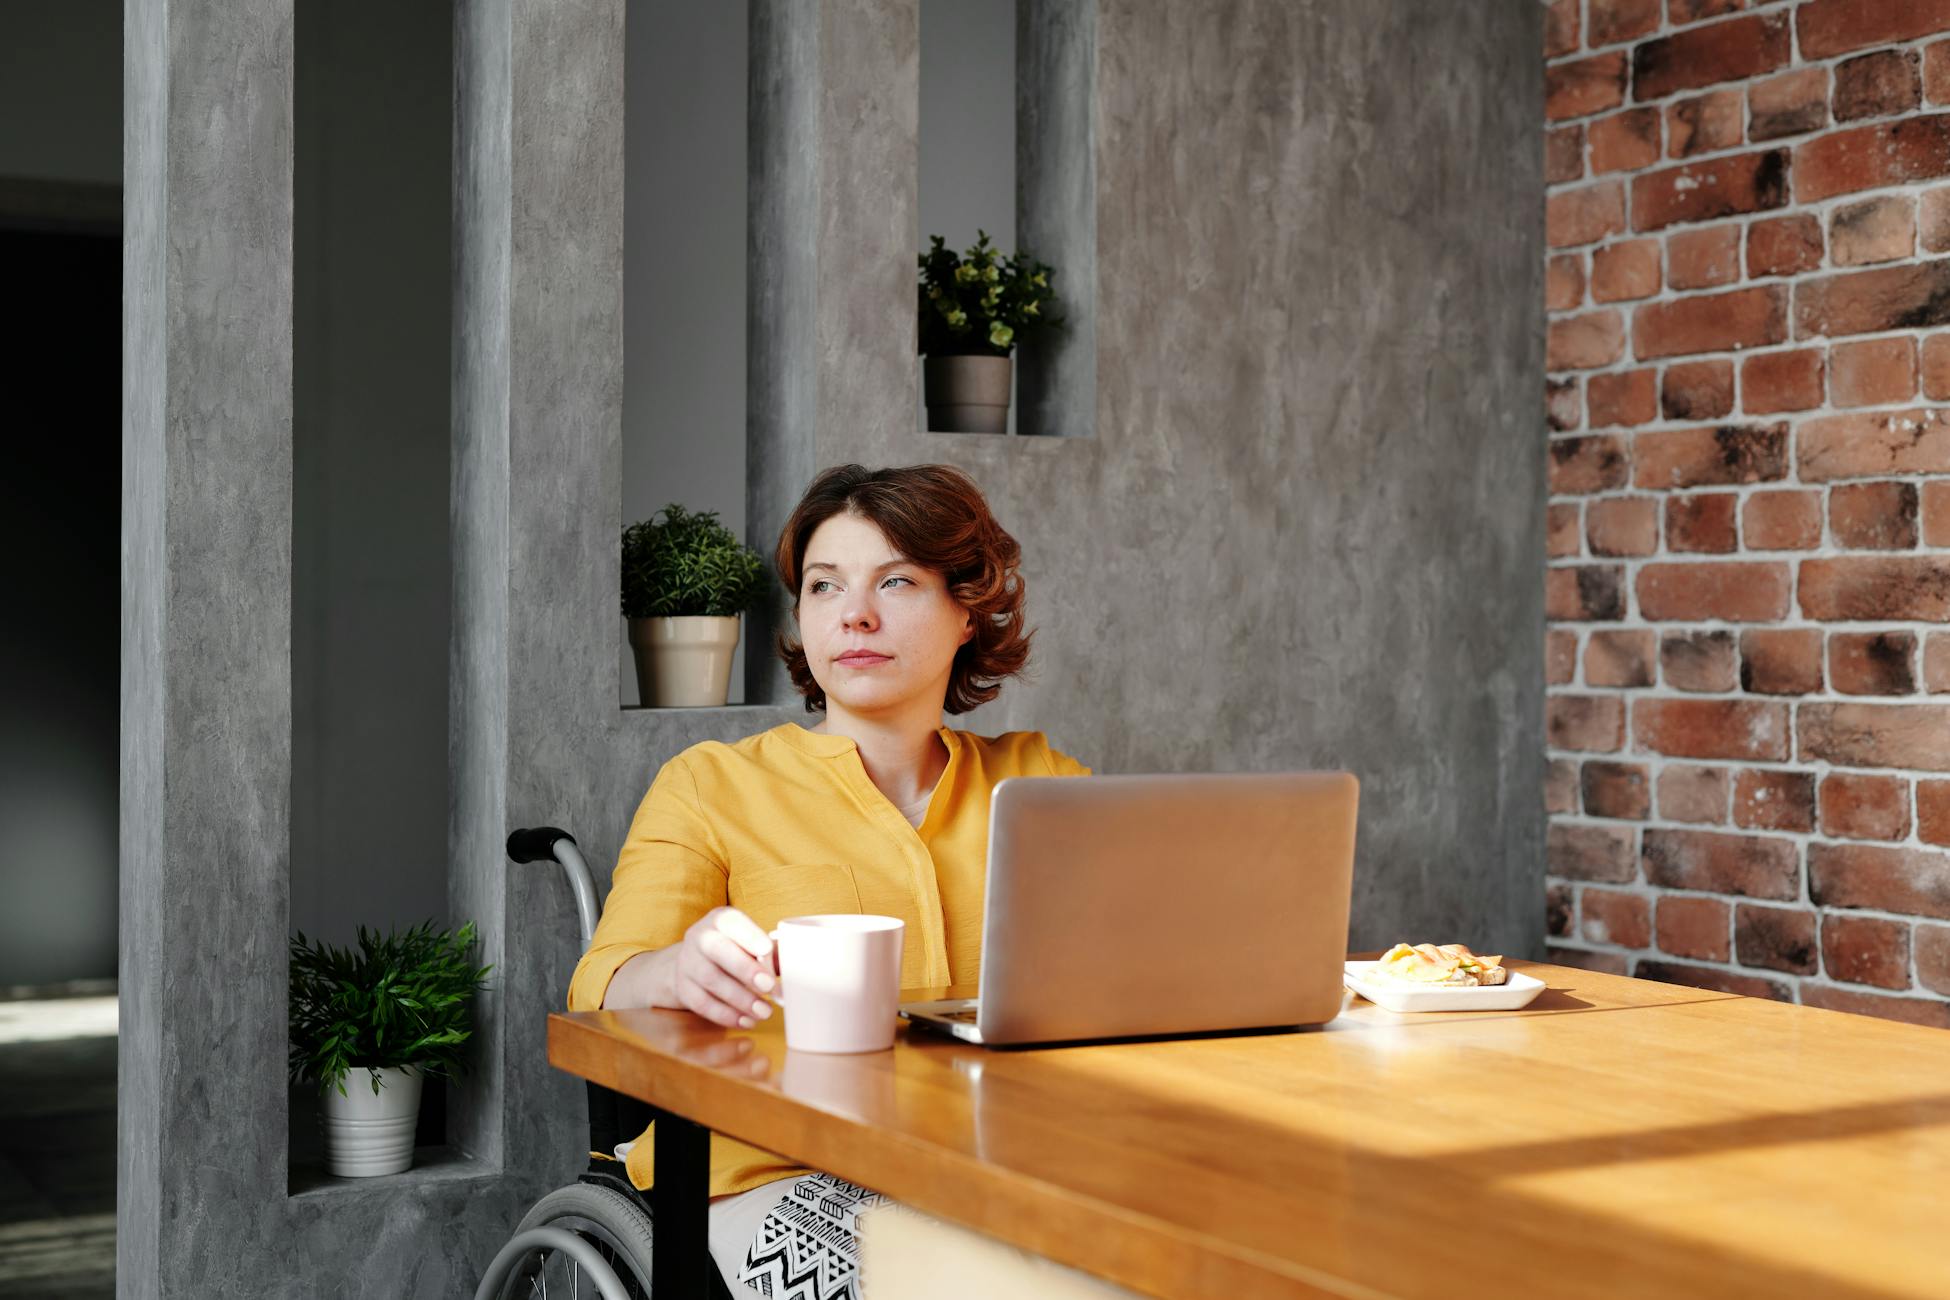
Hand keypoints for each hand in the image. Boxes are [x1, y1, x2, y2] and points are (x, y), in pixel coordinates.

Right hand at [671, 907, 777, 1029]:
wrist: (694, 963)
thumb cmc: (735, 952)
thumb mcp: (751, 944)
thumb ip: (771, 953)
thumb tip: (795, 968)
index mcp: (720, 920)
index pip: (730, 921)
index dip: (748, 935)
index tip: (766, 949)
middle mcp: (699, 937)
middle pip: (716, 949)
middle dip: (744, 969)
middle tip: (769, 987)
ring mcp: (687, 963)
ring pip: (710, 979)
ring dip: (740, 998)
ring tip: (764, 1011)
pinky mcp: (683, 988)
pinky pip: (702, 1003)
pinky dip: (726, 1015)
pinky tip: (746, 1021)